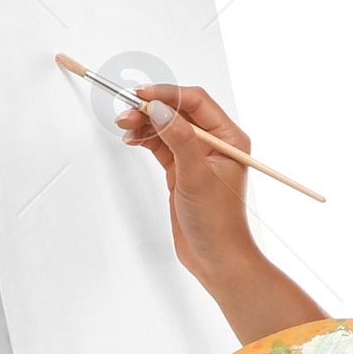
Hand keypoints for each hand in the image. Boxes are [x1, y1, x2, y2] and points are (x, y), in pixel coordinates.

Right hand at [115, 82, 255, 285]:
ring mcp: (196, 157)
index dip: (168, 94)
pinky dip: (145, 140)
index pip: (196, 102)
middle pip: (178, 111)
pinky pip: (161, 146)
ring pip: (166, 128)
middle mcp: (215, 143)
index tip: (142, 96)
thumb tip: (158, 109)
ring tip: (123, 126)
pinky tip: (131, 138)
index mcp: (229, 138)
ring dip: (144, 124)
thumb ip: (179, 139)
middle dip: (151, 109)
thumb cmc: (218, 223)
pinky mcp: (181, 172)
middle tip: (125, 112)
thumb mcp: (197, 176)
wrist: (216, 259)